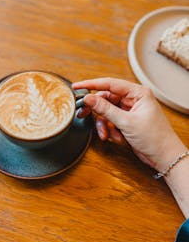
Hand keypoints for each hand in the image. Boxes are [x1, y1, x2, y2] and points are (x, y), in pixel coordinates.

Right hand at [72, 78, 186, 171]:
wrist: (164, 158)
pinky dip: (110, 130)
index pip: (109, 84)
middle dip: (97, 111)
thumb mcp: (126, 122)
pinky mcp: (126, 122)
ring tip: (106, 135)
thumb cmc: (154, 138)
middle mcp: (133, 99)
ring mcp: (129, 111)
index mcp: (137, 93)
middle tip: (83, 114)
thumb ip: (105, 109)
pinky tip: (116, 138)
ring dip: (104, 124)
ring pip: (106, 112)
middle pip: (106, 99)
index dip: (91, 84)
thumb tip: (88, 98)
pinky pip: (111, 122)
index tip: (77, 86)